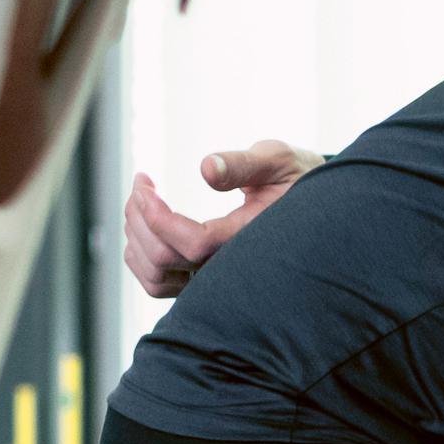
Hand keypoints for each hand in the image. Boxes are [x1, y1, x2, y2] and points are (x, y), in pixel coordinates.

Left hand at [120, 139, 312, 300]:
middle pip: (164, 259)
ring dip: (135, 236)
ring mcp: (212, 280)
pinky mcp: (199, 282)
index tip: (145, 182)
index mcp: (249, 239)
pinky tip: (145, 223)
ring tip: (141, 199)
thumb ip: (243, 164)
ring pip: (154, 276)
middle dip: (140, 216)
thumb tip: (206, 168)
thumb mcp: (275, 160)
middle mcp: (230, 269)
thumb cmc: (292, 179)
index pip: (193, 243)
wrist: (307, 209)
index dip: (157, 215)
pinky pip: (156, 282)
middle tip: (142, 182)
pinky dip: (138, 254)